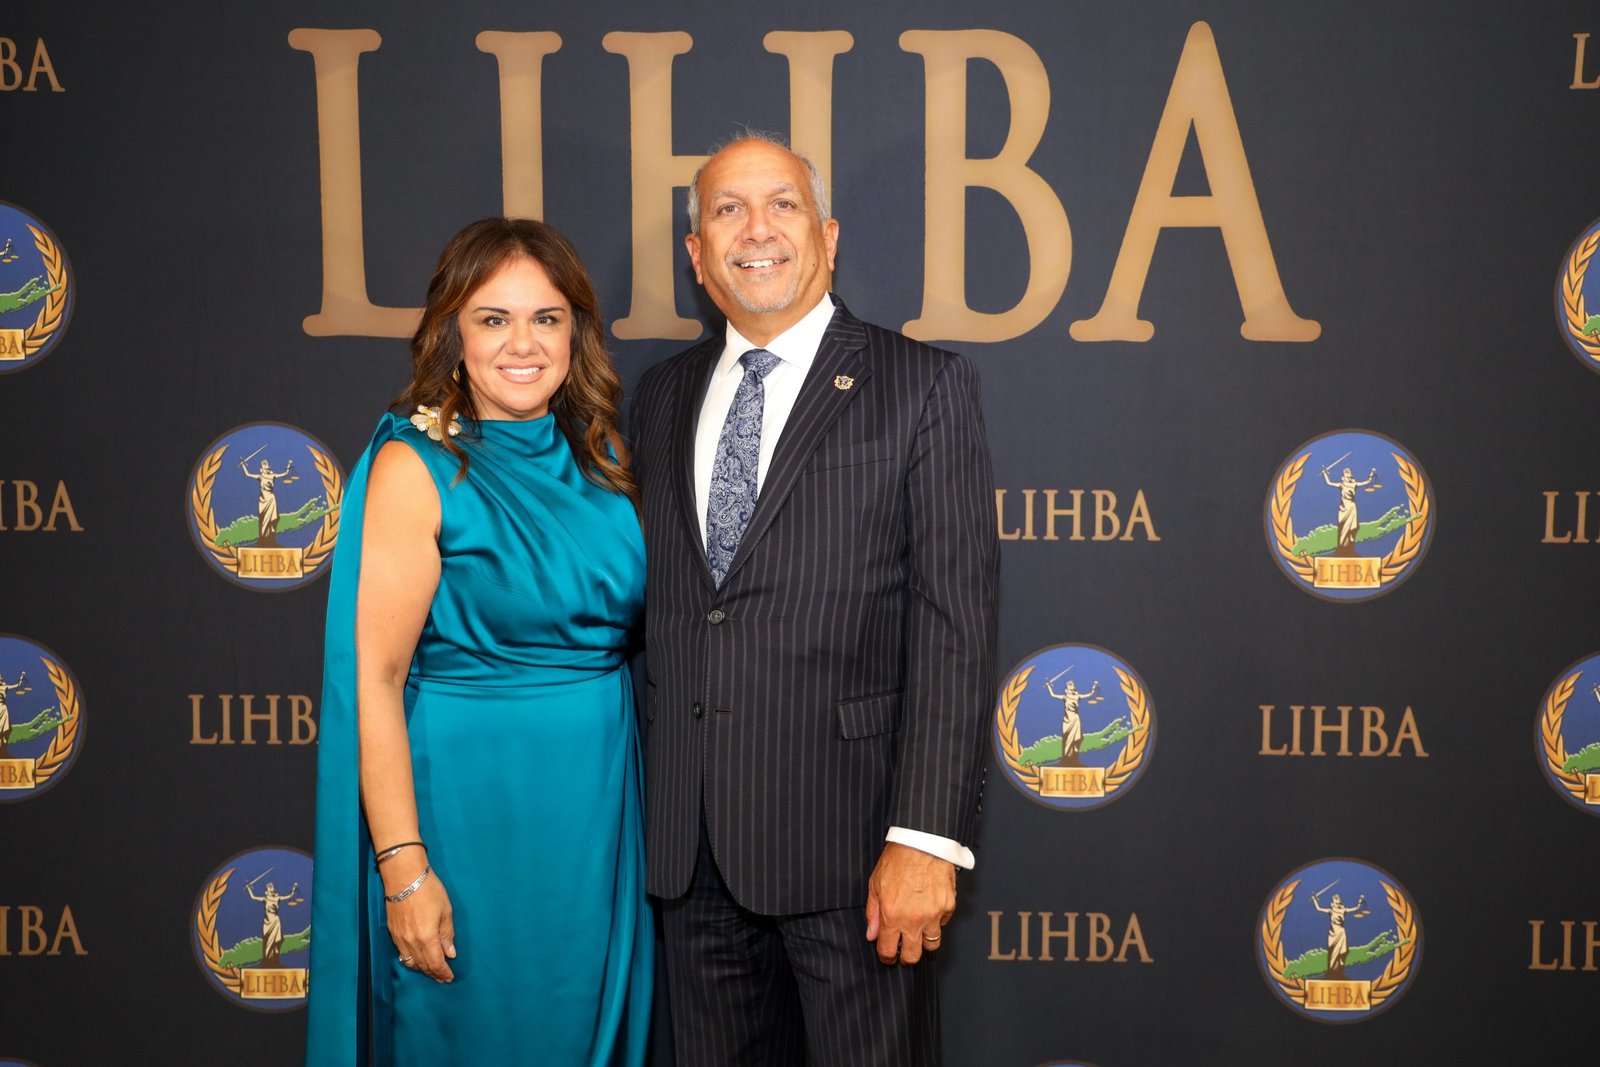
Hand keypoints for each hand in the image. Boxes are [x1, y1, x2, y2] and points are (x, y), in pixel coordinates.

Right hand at [382, 856, 455, 982]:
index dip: (443, 972)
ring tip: (430, 972)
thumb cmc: (429, 890)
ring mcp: (399, 938)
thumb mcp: (445, 911)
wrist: (404, 876)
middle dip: (433, 973)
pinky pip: (401, 954)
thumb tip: (450, 953)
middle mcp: (411, 942)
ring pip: (410, 962)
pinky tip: (416, 960)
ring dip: (421, 969)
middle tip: (442, 979)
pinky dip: (410, 960)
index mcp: (427, 938)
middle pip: (422, 965)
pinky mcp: (392, 932)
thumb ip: (447, 934)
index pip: (436, 962)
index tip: (449, 978)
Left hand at [863, 843, 955, 964]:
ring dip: (924, 941)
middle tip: (904, 950)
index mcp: (892, 916)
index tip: (888, 956)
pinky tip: (930, 909)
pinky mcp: (948, 906)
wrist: (922, 842)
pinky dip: (937, 921)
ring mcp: (933, 915)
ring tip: (918, 932)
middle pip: (913, 956)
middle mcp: (913, 920)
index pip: (888, 950)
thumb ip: (873, 912)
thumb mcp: (875, 884)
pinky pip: (943, 923)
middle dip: (906, 957)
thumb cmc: (897, 859)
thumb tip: (872, 935)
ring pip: (932, 944)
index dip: (887, 957)